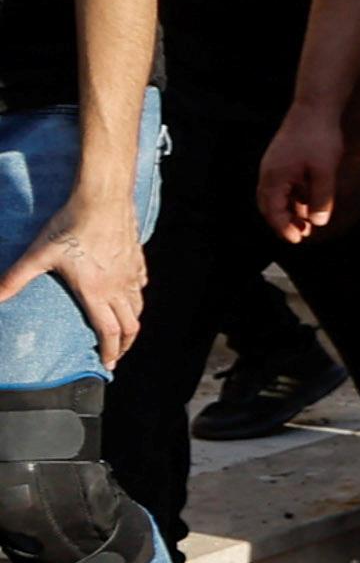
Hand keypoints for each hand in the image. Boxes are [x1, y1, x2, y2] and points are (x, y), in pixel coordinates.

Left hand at [0, 192, 144, 365]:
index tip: (108, 364)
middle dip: (125, 344)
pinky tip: (128, 294)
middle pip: (131, 325)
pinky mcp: (136, 260)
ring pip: (138, 307)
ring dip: (131, 323)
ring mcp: (130, 274)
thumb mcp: (38, 254)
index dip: (111, 351)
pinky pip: (140, 286)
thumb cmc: (71, 225)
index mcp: (96, 292)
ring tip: (123, 329)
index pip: (110, 332)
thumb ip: (15, 279)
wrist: (102, 198)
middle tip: (116, 352)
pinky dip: (135, 297)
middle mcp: (118, 287)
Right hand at [255, 114, 354, 248]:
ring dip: (286, 210)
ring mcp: (273, 165)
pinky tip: (306, 203)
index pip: (273, 211)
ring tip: (304, 224)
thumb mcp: (325, 172)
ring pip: (275, 195)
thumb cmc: (320, 138)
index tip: (296, 240)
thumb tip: (317, 223)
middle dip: (282, 222)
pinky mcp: (281, 159)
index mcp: (274, 178)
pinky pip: (281, 185)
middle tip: (299, 236)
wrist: (316, 107)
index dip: (283, 228)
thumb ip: (321, 199)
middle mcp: (268, 173)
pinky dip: (290, 197)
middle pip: (269, 205)